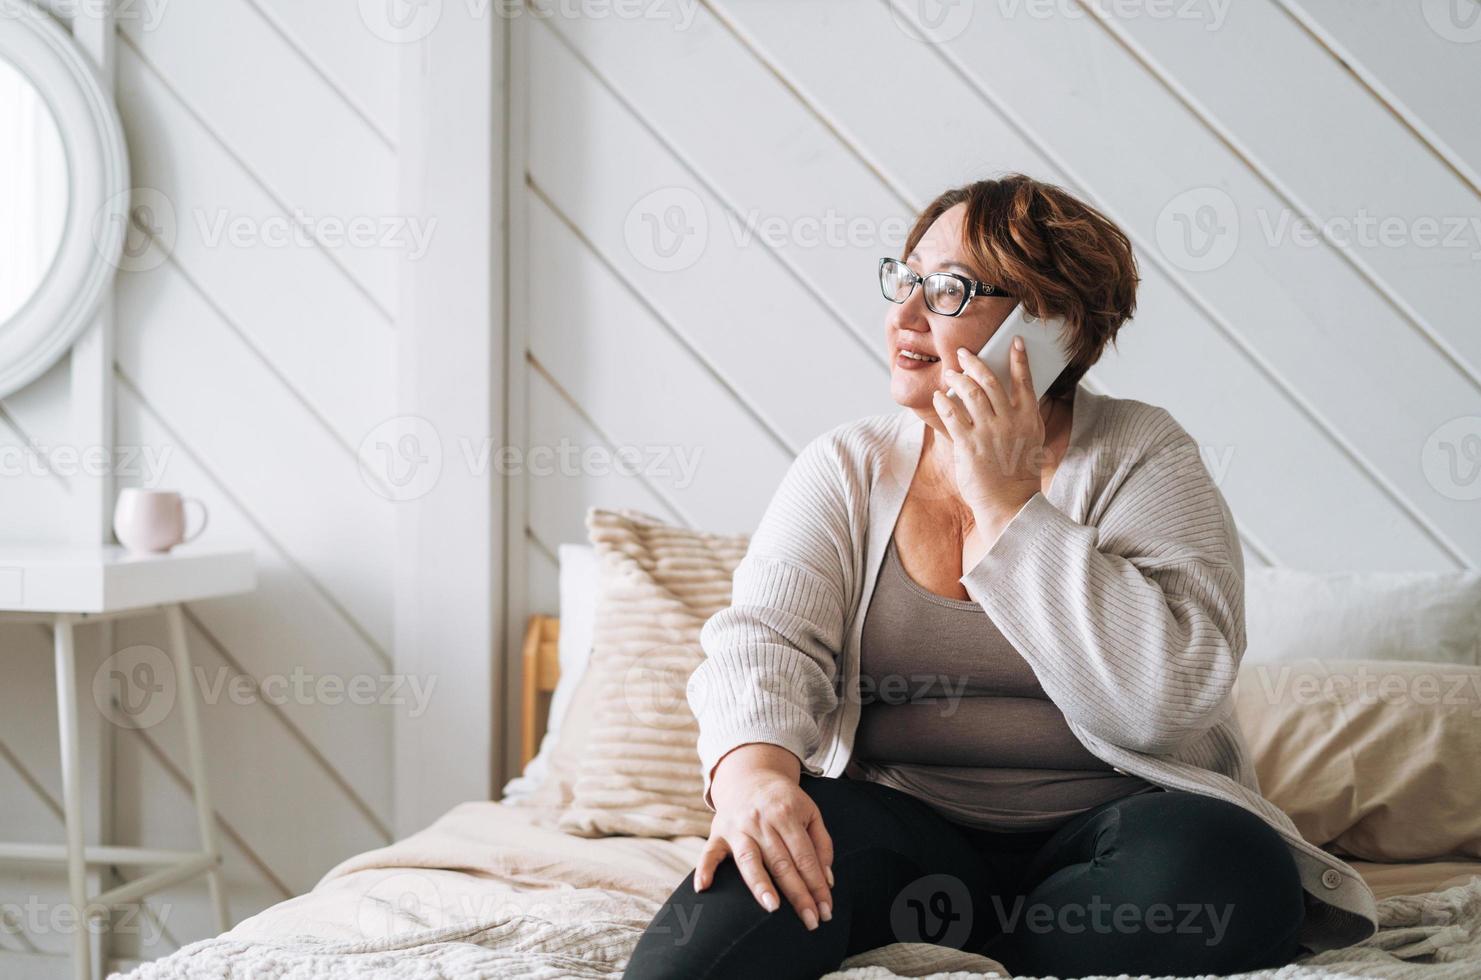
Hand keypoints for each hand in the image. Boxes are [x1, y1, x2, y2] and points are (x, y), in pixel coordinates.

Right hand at [699, 743, 833, 930]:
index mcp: (786, 814)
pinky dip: (704, 869)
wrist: (750, 776)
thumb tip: (827, 880)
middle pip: (781, 863)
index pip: (805, 856)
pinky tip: (703, 888)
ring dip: (760, 884)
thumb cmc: (785, 801)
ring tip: (772, 907)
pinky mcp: (718, 833)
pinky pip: (709, 853)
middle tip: (810, 920)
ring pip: (749, 860)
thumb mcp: (810, 812)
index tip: (825, 910)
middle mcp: (761, 820)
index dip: (817, 885)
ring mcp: (738, 827)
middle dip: (798, 894)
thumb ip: (822, 844)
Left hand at [931, 336, 1043, 533]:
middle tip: (963, 353)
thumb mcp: (1030, 441)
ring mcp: (990, 432)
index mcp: (1029, 419)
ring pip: (971, 393)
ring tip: (949, 374)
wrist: (1012, 504)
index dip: (1019, 359)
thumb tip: (1007, 397)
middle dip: (975, 362)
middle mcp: (1010, 422)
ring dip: (957, 379)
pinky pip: (953, 415)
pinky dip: (944, 402)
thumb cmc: (1018, 474)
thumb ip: (1021, 418)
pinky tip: (939, 397)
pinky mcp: (970, 445)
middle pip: (990, 381)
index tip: (1015, 342)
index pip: (1025, 382)